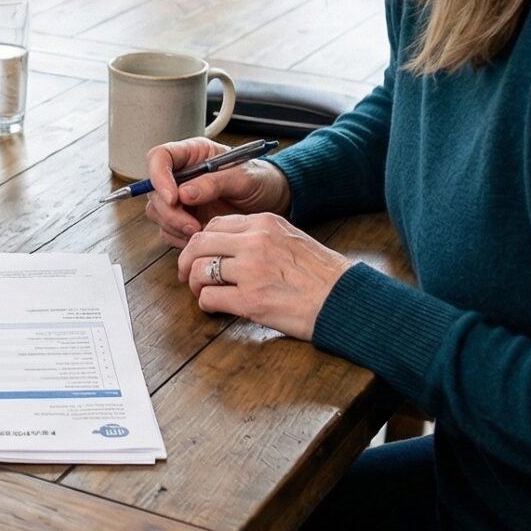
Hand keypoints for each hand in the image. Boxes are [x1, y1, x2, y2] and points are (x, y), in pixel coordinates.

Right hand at [143, 138, 291, 245]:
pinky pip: (168, 231)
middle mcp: (183, 176)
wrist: (273, 201)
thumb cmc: (261, 180)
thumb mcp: (244, 176)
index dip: (158, 176)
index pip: (160, 157)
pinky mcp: (185, 219)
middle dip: (169, 211)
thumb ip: (214, 182)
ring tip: (200, 231)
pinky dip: (180, 238)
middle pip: (153, 190)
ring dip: (174, 226)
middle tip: (191, 224)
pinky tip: (200, 238)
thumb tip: (185, 193)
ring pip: (158, 213)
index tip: (172, 197)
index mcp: (194, 154)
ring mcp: (182, 199)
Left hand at [176, 214, 349, 340]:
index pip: (216, 225)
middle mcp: (254, 242)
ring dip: (194, 284)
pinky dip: (205, 304)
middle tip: (186, 274)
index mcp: (264, 223)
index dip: (201, 241)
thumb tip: (229, 247)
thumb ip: (260, 237)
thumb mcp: (290, 238)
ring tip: (201, 292)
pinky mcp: (251, 301)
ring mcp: (251, 271)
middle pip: (199, 244)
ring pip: (199, 270)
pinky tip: (214, 307)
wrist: (344, 299)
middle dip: (186, 261)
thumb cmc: (322, 274)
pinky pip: (210, 298)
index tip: (199, 254)